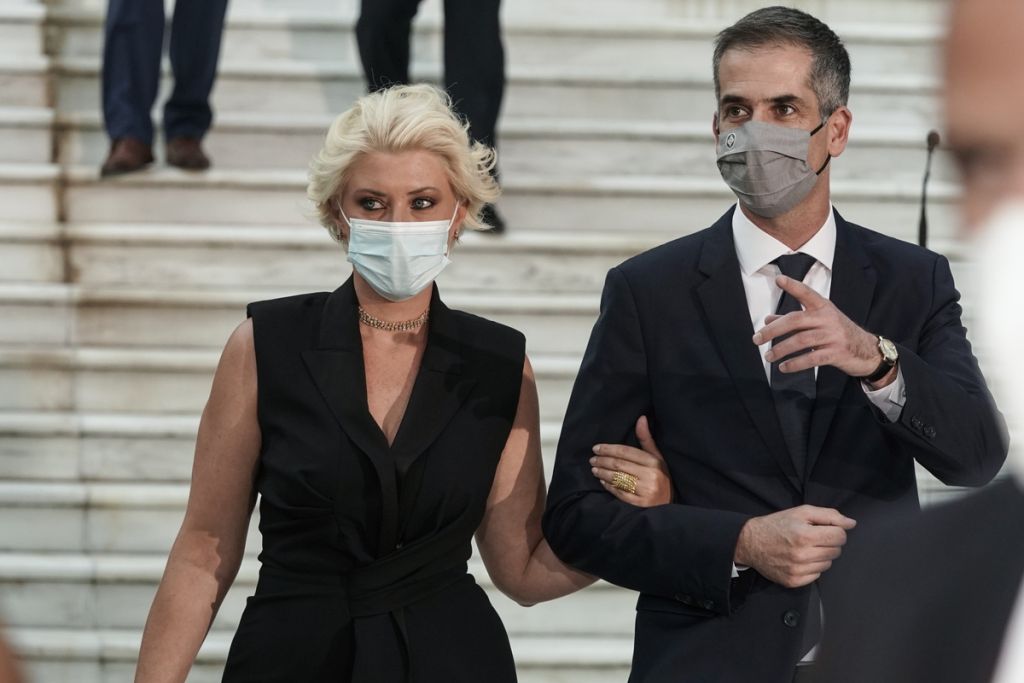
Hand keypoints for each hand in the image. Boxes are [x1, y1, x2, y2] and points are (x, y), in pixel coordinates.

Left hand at [589, 416, 672, 506]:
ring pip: (617, 478)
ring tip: (594, 469)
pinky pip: (619, 492)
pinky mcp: (639, 504)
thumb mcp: (657, 457)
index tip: (596, 448)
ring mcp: (645, 491)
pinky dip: (608, 486)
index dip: (609, 449)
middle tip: (592, 459)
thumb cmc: (661, 477)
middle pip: (619, 465)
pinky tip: (602, 481)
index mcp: (654, 462)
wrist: (669, 504)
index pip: (626, 452)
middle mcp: (650, 476)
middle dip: (602, 461)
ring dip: (602, 473)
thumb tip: (641, 418)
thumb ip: (646, 439)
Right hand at [734, 505, 855, 587]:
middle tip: (814, 538)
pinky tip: (800, 559)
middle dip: (829, 542)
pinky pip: (817, 575)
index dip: (836, 531)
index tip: (825, 529)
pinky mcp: (794, 582)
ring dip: (821, 555)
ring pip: (828, 564)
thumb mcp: (801, 512)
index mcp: (805, 535)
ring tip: (806, 548)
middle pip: (836, 551)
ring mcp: (798, 571)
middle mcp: (802, 555)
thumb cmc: (777, 524)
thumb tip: (852, 523)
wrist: (750, 542)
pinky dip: (812, 567)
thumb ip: (829, 515)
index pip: (840, 536)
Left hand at [753, 275, 881, 378]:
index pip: (807, 293)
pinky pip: (811, 358)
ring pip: (801, 341)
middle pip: (795, 320)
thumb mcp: (819, 322)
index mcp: (823, 307)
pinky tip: (783, 367)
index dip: (793, 286)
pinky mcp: (836, 353)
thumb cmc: (837, 333)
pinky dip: (795, 364)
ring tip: (768, 357)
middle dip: (773, 330)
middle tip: (756, 339)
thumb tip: (767, 319)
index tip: (779, 279)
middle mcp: (828, 318)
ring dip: (781, 349)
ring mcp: (833, 335)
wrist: (867, 351)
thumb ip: (793, 320)